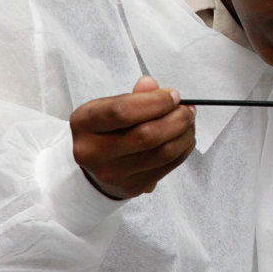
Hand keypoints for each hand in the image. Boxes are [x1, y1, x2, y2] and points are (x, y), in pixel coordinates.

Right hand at [70, 76, 196, 198]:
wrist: (94, 166)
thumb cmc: (107, 129)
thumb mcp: (110, 106)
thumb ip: (133, 95)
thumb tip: (151, 85)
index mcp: (84, 123)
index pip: (122, 111)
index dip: (155, 101)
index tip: (173, 95)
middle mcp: (93, 152)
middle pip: (146, 135)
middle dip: (176, 118)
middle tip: (187, 109)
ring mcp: (113, 174)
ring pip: (162, 152)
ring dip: (184, 134)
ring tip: (188, 121)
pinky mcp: (132, 186)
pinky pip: (169, 166)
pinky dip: (184, 148)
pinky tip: (185, 137)